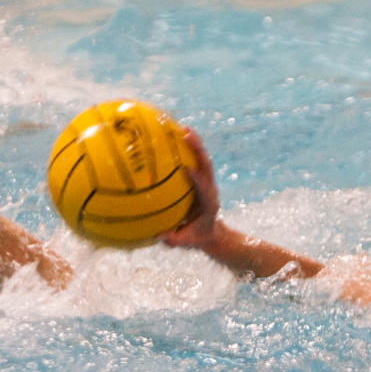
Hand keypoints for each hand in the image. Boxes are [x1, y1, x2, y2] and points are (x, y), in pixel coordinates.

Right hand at [160, 128, 220, 248]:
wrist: (211, 233)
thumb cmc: (196, 238)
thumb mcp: (186, 243)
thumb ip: (173, 240)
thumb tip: (158, 235)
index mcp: (209, 204)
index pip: (204, 189)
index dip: (197, 179)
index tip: (187, 169)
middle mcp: (210, 190)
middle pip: (207, 166)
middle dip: (199, 150)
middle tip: (187, 135)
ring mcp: (208, 183)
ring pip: (204, 160)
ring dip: (196, 144)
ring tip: (184, 128)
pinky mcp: (204, 180)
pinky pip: (197, 161)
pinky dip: (189, 149)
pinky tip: (175, 137)